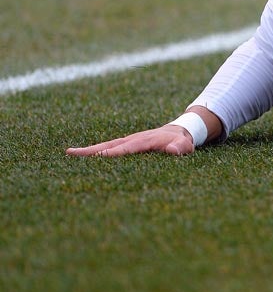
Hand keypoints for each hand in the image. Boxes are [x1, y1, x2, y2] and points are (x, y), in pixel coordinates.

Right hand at [67, 125, 195, 157]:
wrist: (179, 132)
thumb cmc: (181, 142)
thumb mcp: (185, 145)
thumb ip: (181, 148)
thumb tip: (175, 150)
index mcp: (144, 141)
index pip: (126, 149)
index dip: (112, 153)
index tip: (98, 157)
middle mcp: (132, 139)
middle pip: (108, 145)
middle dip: (90, 150)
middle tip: (69, 153)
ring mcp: (127, 141)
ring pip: (105, 146)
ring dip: (88, 151)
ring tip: (68, 154)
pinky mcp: (126, 145)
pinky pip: (109, 149)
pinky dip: (95, 153)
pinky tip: (82, 159)